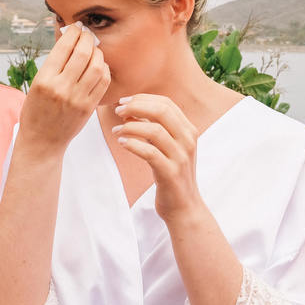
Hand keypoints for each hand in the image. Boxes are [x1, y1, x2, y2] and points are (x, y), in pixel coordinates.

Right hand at [18, 25, 109, 152]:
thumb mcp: (36, 85)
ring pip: (97, 66)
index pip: (63, 47)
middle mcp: (62, 88)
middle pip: (83, 53)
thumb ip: (53, 65)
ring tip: (93, 49)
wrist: (42, 141)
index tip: (75, 27)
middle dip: (87, 38)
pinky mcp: (89, 107)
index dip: (72, 32)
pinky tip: (99, 66)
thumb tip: (68, 40)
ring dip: (97, 53)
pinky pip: (104, 81)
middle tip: (87, 34)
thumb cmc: (35, 111)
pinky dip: (104, 69)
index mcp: (44, 80)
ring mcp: (78, 98)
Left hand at [111, 94, 203, 223]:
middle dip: (136, 107)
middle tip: (118, 111)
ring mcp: (181, 157)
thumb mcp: (169, 146)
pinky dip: (133, 144)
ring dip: (131, 126)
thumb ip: (157, 128)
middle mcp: (188, 140)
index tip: (124, 101)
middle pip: (162, 111)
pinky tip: (122, 143)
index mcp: (188, 130)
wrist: (184, 206)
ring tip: (116, 130)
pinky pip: (150, 152)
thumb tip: (133, 110)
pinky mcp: (171, 173)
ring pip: (155, 130)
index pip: (166, 103)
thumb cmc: (172, 173)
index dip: (143, 98)